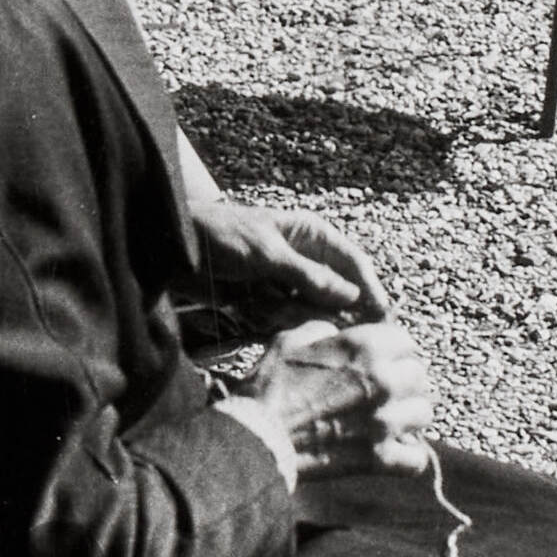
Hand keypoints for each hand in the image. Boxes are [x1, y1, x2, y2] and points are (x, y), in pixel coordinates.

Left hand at [194, 196, 390, 321]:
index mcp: (312, 235)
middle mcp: (305, 257)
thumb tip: (352, 297)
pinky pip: (283, 319)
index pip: (355, 265)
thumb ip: (310, 277)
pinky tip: (248, 306)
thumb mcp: (267, 254)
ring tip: (256, 299)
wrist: (173, 246)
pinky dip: (269, 318)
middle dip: (317, 306)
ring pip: (308, 310)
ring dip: (286, 312)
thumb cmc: (221, 236)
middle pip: (334, 294)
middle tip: (292, 310)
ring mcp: (286, 280)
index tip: (383, 321)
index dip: (371, 292)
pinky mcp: (266, 300)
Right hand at [245, 316, 435, 479]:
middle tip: (384, 392)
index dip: (392, 351)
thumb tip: (336, 333)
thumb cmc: (269, 387)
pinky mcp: (378, 457)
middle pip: (419, 376)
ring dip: (410, 417)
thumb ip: (323, 330)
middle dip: (403, 382)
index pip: (406, 341)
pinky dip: (408, 457)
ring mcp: (384, 421)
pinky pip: (417, 459)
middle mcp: (383, 380)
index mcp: (365, 347)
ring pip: (425, 414)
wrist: (257, 436)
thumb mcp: (291, 340)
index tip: (382, 361)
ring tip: (392, 420)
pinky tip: (394, 452)